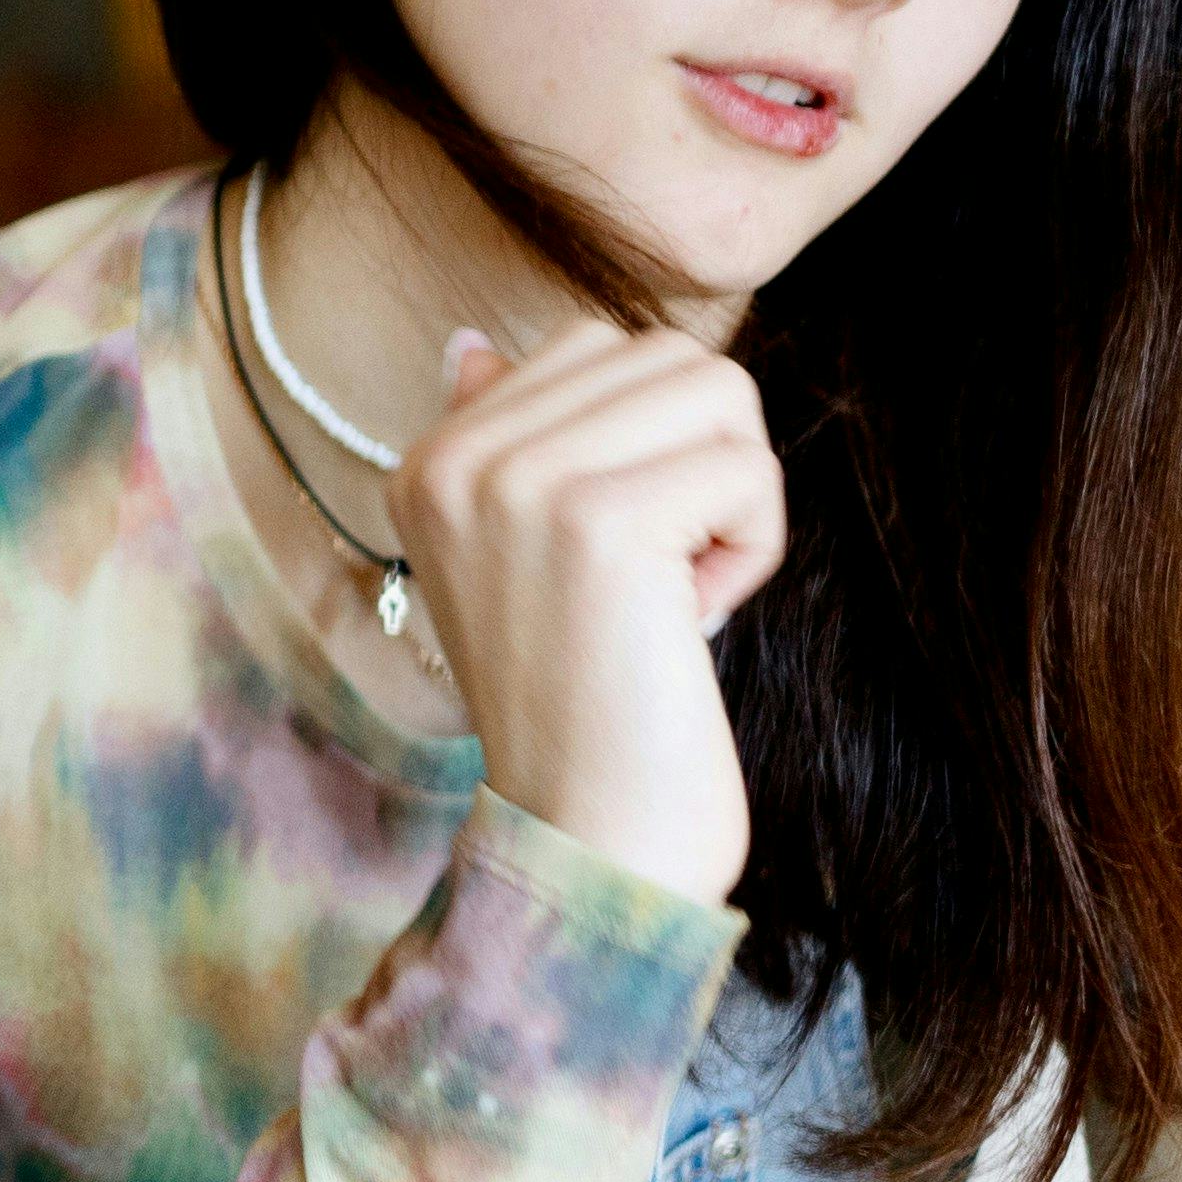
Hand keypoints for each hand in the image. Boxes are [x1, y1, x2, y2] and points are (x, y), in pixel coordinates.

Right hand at [399, 319, 783, 903]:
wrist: (587, 837)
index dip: (649, 443)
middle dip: (703, 458)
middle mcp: (457, 458)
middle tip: (664, 575)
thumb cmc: (582, 706)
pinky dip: (754, 546)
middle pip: (665, 354)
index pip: (592, 345)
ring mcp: (522, 484)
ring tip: (683, 588)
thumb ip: (502, 446)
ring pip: (716, 392)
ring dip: (735, 494)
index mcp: (428, 462)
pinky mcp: (601, 523)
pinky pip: (746, 468)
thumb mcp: (511, 561)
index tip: (618, 556)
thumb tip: (471, 344)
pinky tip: (697, 617)